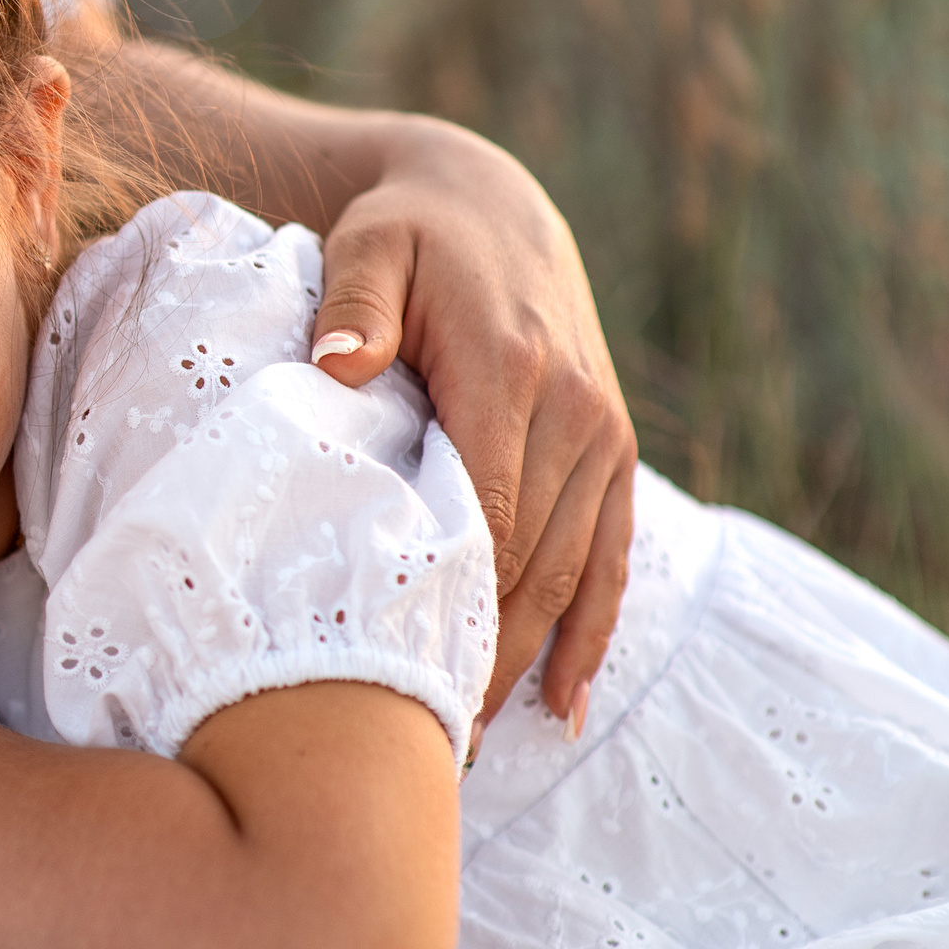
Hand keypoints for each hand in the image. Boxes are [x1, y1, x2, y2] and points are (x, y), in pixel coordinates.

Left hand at [306, 118, 636, 735]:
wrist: (487, 202)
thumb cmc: (404, 231)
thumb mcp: (367, 245)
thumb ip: (353, 305)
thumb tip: (337, 363)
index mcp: (508, 372)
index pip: (488, 512)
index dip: (454, 602)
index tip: (402, 678)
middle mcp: (572, 412)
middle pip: (529, 561)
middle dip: (479, 655)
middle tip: (418, 746)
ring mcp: (601, 436)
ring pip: (571, 572)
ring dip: (527, 661)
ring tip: (469, 744)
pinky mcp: (610, 449)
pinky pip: (611, 555)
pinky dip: (590, 631)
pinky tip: (565, 704)